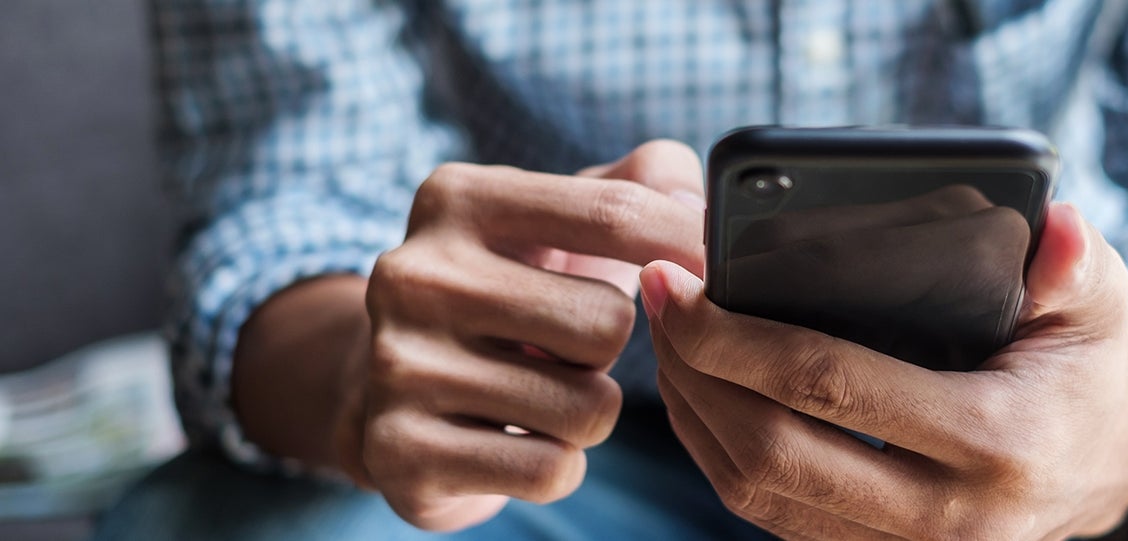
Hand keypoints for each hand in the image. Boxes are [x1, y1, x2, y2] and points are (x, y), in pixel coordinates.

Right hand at [342, 141, 705, 530]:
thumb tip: (696, 200)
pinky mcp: (400, 451)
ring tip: (540, 391)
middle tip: (566, 348)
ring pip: (587, 407)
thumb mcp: (560, 218)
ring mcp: (398, 364)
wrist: (385, 385)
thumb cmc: (512, 289)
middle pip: (608, 323)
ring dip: (589, 412)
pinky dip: (557, 464)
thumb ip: (642, 182)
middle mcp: (414, 273)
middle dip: (610, 349)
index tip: (719, 270)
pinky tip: (518, 438)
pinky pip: (550, 470)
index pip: (614, 213)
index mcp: (458, 197)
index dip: (686, 246)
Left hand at [642, 203, 1127, 539]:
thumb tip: (1053, 227)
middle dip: (695, 372)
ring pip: (754, 495)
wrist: (1098, 466)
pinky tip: (700, 388)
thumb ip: (1076, 264)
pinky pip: (767, 514)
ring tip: (667, 336)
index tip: (681, 281)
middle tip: (658, 298)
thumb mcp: (1096, 306)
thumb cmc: (1080, 369)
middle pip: (771, 453)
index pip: (831, 387)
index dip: (738, 336)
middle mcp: (943, 516)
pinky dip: (716, 450)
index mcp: (994, 442)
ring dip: (694, 413)